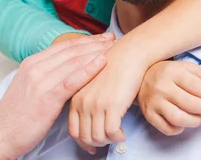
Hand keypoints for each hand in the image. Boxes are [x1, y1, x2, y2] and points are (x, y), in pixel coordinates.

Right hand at [0, 32, 114, 159]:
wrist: (0, 135)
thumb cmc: (16, 116)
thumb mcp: (28, 87)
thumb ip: (44, 75)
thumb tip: (63, 69)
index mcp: (30, 63)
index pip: (62, 46)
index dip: (84, 40)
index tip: (100, 37)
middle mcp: (35, 68)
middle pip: (71, 50)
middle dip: (94, 42)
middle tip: (112, 38)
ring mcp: (40, 81)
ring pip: (74, 61)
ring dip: (96, 52)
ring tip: (113, 47)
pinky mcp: (47, 97)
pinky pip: (72, 80)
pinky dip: (89, 69)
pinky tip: (102, 63)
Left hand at [68, 36, 143, 152]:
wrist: (128, 54)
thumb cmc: (114, 68)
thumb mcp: (93, 85)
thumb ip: (87, 101)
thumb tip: (92, 123)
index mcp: (75, 97)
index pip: (72, 130)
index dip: (82, 142)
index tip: (92, 146)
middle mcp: (82, 102)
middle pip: (84, 137)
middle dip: (96, 144)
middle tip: (107, 143)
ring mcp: (96, 104)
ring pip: (98, 137)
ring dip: (109, 141)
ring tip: (117, 136)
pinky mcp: (111, 105)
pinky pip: (112, 133)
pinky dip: (118, 137)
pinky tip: (123, 133)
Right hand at [138, 61, 200, 135]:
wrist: (137, 77)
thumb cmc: (166, 73)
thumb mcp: (184, 67)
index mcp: (172, 72)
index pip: (198, 86)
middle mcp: (162, 87)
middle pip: (191, 104)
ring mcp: (154, 102)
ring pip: (180, 119)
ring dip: (196, 121)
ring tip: (200, 116)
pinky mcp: (148, 114)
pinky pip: (168, 129)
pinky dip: (180, 129)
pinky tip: (184, 121)